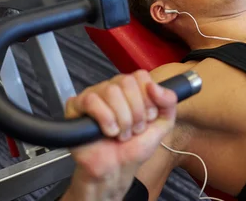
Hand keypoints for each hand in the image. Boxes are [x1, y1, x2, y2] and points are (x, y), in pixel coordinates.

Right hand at [62, 70, 176, 200]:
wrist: (117, 169)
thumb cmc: (135, 146)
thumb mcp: (163, 124)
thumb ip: (168, 102)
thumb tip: (154, 86)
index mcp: (131, 88)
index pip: (141, 76)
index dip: (147, 99)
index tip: (149, 117)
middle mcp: (112, 87)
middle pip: (126, 82)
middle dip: (136, 112)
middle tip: (135, 129)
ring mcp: (93, 95)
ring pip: (111, 91)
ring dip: (122, 119)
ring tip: (121, 134)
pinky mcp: (76, 106)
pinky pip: (91, 101)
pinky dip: (105, 119)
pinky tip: (108, 132)